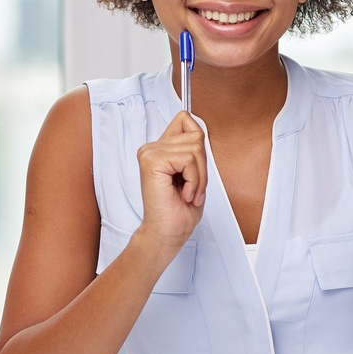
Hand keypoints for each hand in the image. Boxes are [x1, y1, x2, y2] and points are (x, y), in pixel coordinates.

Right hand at [134, 111, 206, 247]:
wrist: (167, 234)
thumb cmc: (178, 211)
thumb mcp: (193, 174)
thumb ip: (193, 150)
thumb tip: (198, 130)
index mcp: (158, 149)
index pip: (185, 119)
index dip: (198, 138)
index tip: (195, 167)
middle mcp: (151, 148)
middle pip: (196, 136)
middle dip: (203, 166)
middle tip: (193, 188)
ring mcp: (149, 153)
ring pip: (195, 148)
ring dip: (199, 177)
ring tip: (189, 193)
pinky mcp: (152, 161)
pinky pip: (188, 159)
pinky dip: (194, 180)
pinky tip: (184, 193)